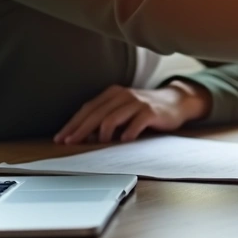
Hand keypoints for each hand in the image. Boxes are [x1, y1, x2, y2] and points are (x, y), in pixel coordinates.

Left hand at [54, 81, 208, 144]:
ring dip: (102, 133)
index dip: (73, 124)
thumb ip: (106, 118)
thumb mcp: (123, 109)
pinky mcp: (151, 111)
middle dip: (80, 130)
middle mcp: (123, 95)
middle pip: (96, 114)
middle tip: (70, 143)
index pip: (87, 109)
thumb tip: (86, 136)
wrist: (176, 101)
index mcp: (113, 93)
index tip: (61, 138)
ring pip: (112, 118)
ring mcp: (137, 102)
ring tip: (100, 144)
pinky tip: (123, 141)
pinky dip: (127, 133)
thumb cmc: (146, 109)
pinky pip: (135, 123)